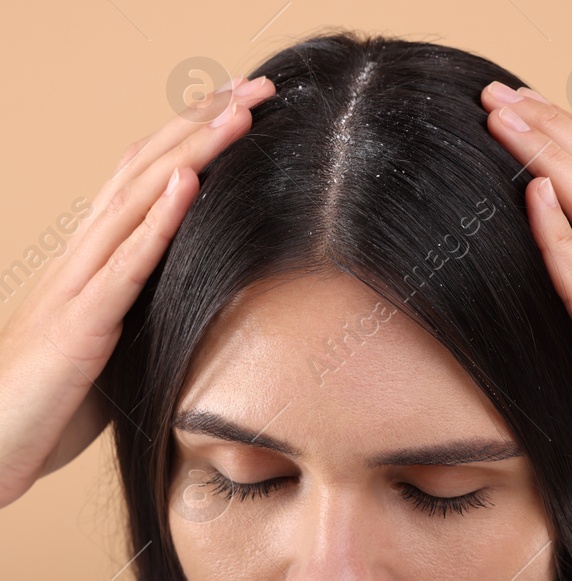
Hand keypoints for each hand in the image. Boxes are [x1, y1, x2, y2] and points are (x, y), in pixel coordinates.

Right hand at [0, 76, 275, 506]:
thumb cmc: (52, 406)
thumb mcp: (115, 346)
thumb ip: (151, 310)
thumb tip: (206, 295)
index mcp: (93, 260)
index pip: (147, 179)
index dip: (192, 137)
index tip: (242, 104)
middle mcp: (82, 258)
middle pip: (147, 171)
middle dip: (204, 125)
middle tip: (259, 86)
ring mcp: (78, 286)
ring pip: (139, 200)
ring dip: (192, 153)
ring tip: (236, 113)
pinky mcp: (81, 326)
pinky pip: (125, 263)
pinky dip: (160, 220)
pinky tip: (189, 183)